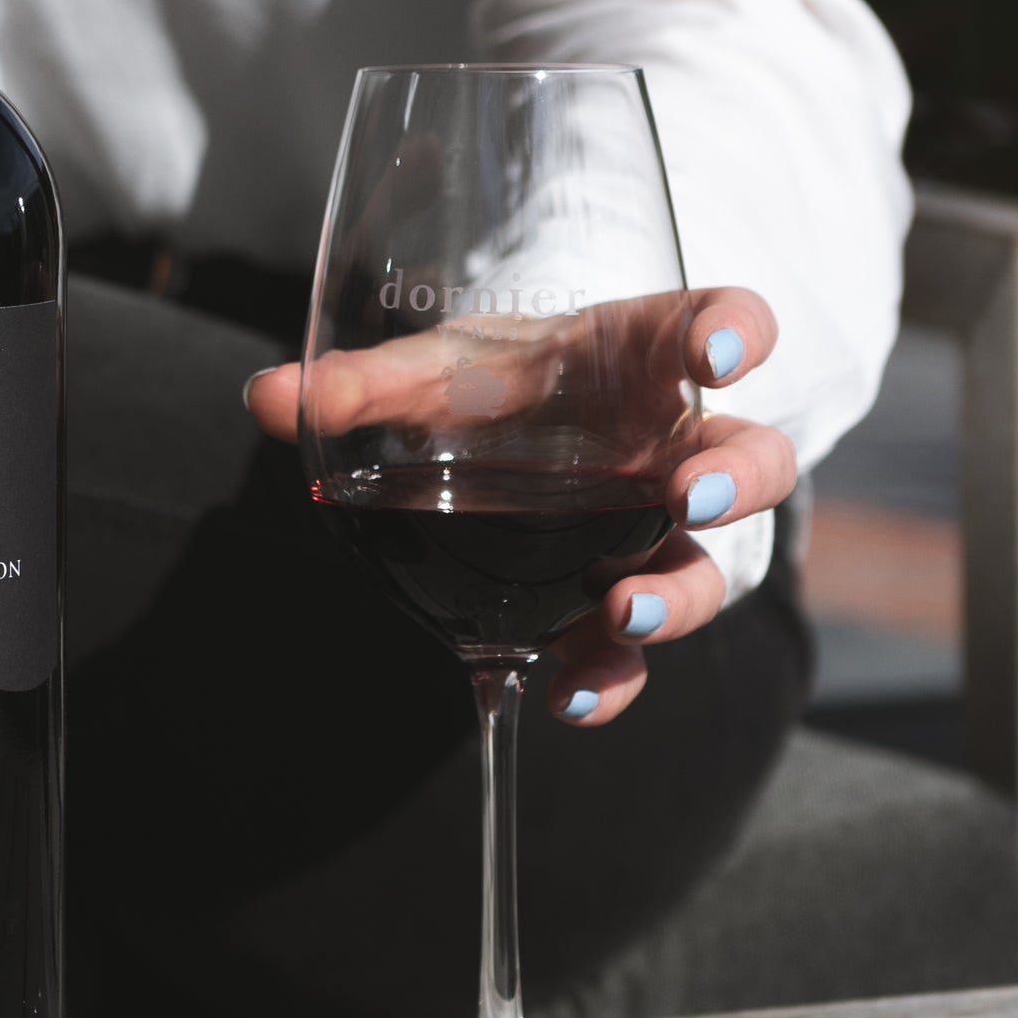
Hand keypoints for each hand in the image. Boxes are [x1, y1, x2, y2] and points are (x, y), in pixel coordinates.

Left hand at [244, 287, 795, 726]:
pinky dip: (611, 676)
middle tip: (691, 497)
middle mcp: (673, 443)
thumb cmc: (493, 384)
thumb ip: (362, 384)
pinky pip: (637, 648)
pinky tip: (567, 694)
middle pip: (749, 457)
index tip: (719, 350)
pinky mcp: (626, 594)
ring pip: (713, 565)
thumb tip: (268, 399)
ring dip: (680, 593)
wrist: (502, 435)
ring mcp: (661, 529)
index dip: (733, 331)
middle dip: (734, 480)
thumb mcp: (432, 371)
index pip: (717, 323)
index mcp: (642, 359)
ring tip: (626, 609)